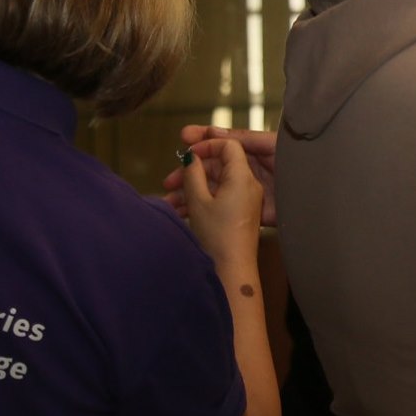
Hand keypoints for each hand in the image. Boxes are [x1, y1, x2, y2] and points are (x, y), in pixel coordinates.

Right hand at [163, 126, 278, 225]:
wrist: (234, 271)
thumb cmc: (218, 235)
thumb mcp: (199, 201)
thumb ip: (193, 174)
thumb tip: (191, 157)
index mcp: (242, 176)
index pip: (228, 146)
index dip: (206, 145)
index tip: (185, 152)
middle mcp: (248, 185)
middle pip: (219, 166)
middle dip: (191, 171)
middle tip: (167, 182)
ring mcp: (245, 199)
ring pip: (215, 185)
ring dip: (190, 190)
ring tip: (167, 203)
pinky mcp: (240, 213)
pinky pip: (219, 198)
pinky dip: (200, 201)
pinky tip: (179, 212)